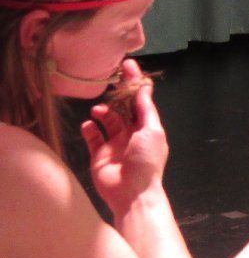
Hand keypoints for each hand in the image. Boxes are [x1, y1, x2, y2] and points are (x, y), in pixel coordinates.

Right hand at [82, 59, 169, 214]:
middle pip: (123, 108)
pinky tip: (88, 125)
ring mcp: (114, 145)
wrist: (131, 193)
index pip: (140, 101)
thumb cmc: (146, 162)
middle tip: (109, 80)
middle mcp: (131, 134)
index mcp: (147, 128)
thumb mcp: (151, 131)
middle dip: (117, 95)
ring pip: (107, 121)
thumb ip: (145, 110)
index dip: (135, 83)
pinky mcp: (99, 156)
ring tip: (98, 110)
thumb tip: (145, 88)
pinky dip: (90, 129)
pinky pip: (93, 138)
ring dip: (102, 112)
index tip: (128, 65)